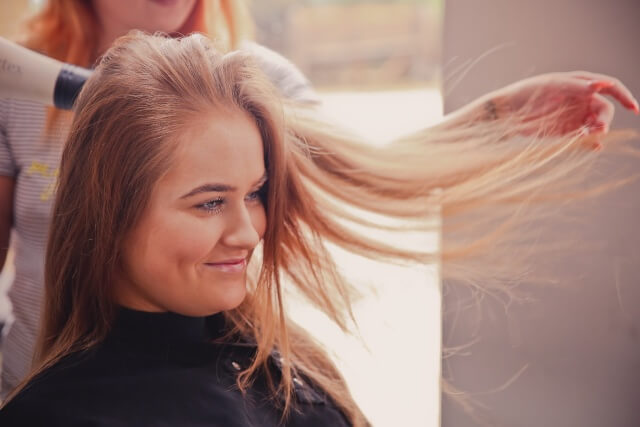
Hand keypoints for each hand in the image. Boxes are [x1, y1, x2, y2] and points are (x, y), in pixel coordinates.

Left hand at [487, 71, 638, 139]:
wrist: (506, 113)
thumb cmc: (526, 93)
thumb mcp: (551, 86)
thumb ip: (577, 86)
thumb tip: (602, 84)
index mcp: (580, 84)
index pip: (610, 88)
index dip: (625, 96)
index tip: (634, 109)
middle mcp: (581, 101)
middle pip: (605, 110)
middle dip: (605, 119)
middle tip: (596, 129)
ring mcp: (574, 117)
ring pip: (596, 126)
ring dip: (597, 132)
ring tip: (588, 136)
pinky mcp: (566, 133)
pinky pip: (584, 139)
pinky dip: (590, 143)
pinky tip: (593, 147)